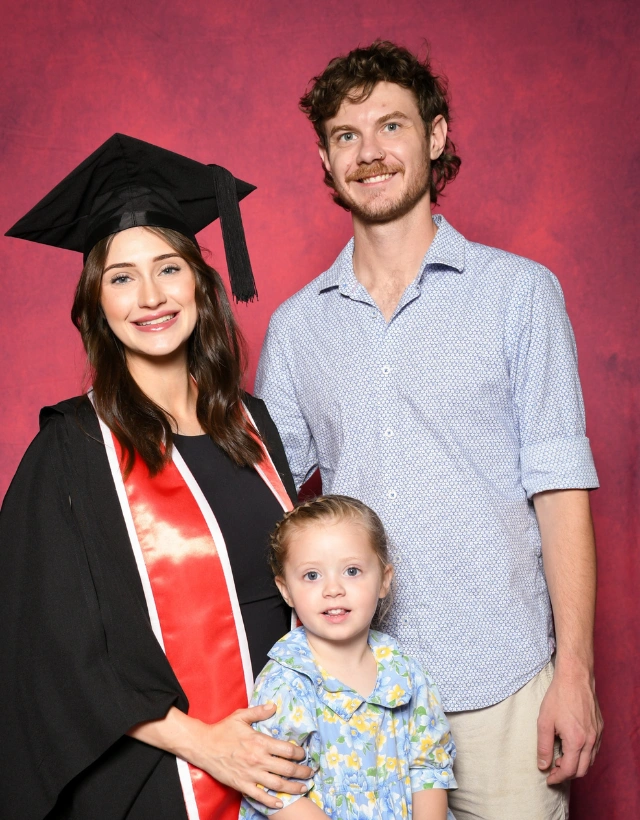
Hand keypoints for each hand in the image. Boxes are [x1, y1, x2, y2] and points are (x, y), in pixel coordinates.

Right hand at [189, 703, 312, 808]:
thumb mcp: (240, 716)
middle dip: (302, 772)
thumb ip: (259, 712)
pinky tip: (280, 802)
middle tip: (310, 772)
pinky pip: (259, 796)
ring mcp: (250, 774)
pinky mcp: (242, 784)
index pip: (287, 750)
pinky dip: (271, 800)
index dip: (299, 753)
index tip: (304, 754)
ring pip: (277, 784)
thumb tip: (274, 706)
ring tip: (304, 788)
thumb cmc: (222, 730)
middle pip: (286, 769)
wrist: (203, 746)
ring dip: (293, 787)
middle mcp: (258, 759)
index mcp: (260, 742)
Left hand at [536, 668, 602, 783]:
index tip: (548, 778)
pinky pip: (595, 750)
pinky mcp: (600, 728)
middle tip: (553, 770)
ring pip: (591, 761)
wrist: (575, 678)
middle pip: (583, 770)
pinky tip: (572, 747)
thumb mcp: (544, 721)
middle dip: (568, 774)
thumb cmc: (558, 697)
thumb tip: (543, 765)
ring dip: (577, 765)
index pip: (569, 770)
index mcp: (576, 741)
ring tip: (561, 758)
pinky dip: (585, 755)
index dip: (557, 777)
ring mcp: (598, 735)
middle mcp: (591, 741)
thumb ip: (543, 746)